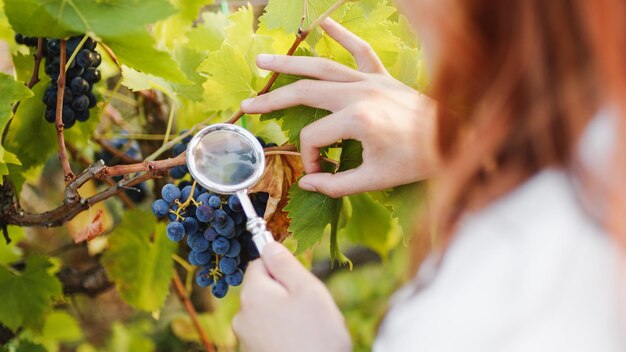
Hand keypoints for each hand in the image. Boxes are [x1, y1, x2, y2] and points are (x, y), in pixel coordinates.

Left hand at [232, 242, 351, 351]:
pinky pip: (269, 333)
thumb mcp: (308, 290)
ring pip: (268, 312)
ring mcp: (246, 339)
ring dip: (287, 315)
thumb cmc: (317, 336)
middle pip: (264, 289)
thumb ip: (286, 264)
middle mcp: (242, 316)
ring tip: (309, 330)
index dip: (282, 268)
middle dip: (286, 293)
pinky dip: (285, 334)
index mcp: (253, 294)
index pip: (259, 263)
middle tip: (310, 308)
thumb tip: (269, 245)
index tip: (300, 281)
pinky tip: (302, 343)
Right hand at [241, 18, 437, 197]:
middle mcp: (359, 93)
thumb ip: (337, 185)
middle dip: (272, 101)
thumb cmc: (418, 161)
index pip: (314, 139)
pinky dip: (342, 36)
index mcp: (356, 120)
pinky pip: (360, 51)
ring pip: (322, 67)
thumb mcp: (375, 180)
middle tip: (247, 105)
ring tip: (262, 61)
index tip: (320, 175)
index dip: (310, 160)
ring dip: (289, 64)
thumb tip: (308, 184)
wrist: (455, 139)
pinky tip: (323, 24)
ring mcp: (371, 80)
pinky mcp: (383, 76)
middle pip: (304, 93)